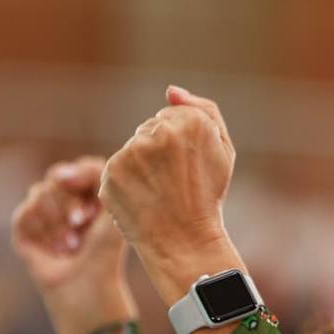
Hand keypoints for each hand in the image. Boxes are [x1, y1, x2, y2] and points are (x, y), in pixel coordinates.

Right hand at [12, 156, 135, 333]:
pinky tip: (53, 249)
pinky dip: (38, 230)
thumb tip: (79, 170)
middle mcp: (69, 202)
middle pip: (57, 177)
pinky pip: (23, 214)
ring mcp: (46, 215)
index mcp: (95, 197)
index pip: (83, 168)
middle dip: (67, 202)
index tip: (75, 186)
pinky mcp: (25, 230)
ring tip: (70, 246)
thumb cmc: (104, 260)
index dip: (79, 175)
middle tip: (80, 224)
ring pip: (38, 193)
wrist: (85, 292)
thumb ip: (105, 190)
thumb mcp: (112, 222)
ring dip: (55, 221)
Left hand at [99, 87, 240, 300]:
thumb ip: (204, 111)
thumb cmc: (206, 197)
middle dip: (158, 151)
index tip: (189, 168)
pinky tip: (142, 199)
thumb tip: (171, 91)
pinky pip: (115, 168)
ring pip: (131, 148)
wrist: (185, 242)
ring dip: (141, 166)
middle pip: (149, 129)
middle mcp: (159, 133)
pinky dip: (126, 182)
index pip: (172, 116)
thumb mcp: (223, 151)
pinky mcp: (110, 172)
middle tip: (174, 183)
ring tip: (158, 192)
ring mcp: (131, 153)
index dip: (181, 144)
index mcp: (192, 122)